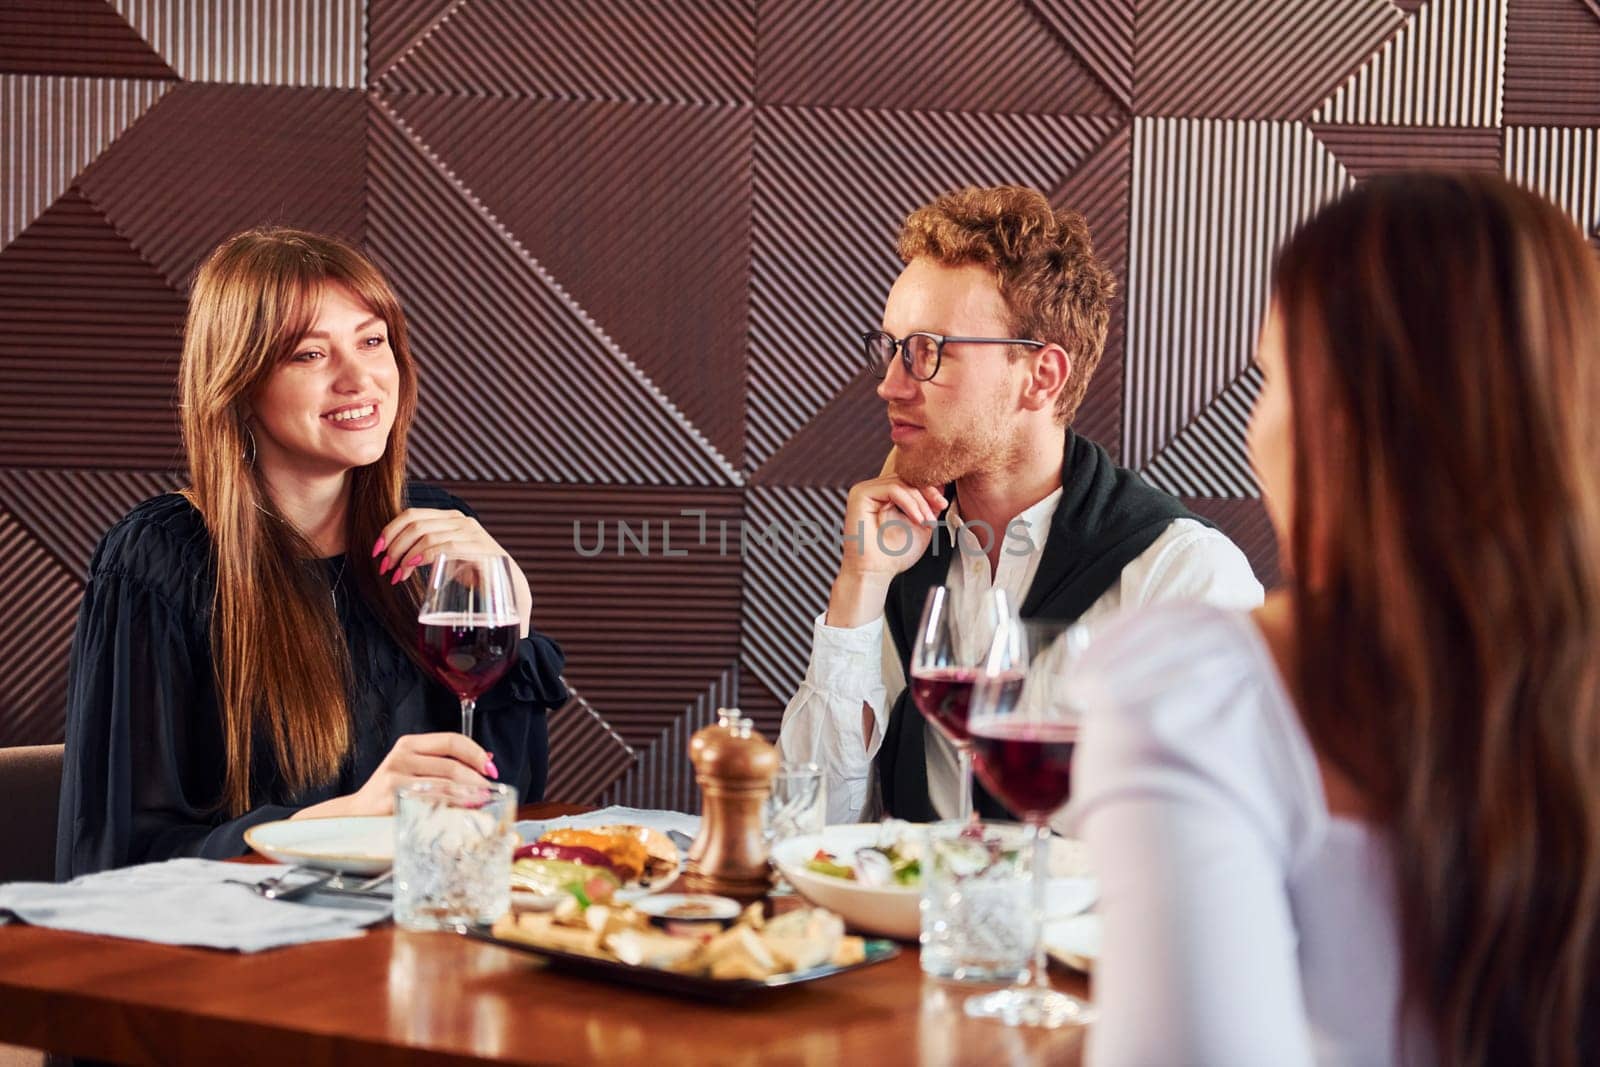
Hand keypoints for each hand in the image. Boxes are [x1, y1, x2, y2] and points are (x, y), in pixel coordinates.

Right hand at [295, 733, 497, 818]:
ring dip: (469, 795)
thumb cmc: (388, 794)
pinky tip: (462, 811)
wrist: (354, 816)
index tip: (491, 767)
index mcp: (409, 744)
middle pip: (452, 765)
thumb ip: (443, 764)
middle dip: (477, 779)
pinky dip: (451, 806)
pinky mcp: (393, 797)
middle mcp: (402, 755)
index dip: (476, 753)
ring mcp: (395, 776)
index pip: (452, 740)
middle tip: (490, 791)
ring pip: (444, 784)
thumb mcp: (412, 770)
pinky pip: (431, 801)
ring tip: (482, 802)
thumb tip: (487, 760)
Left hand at [373, 508, 532, 636]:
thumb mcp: (445, 557)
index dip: (389, 531)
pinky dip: (423, 557)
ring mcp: (471, 533)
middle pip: (415, 523)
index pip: (411, 515)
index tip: (376, 551)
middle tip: (384, 567)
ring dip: (404, 555)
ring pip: (426, 535)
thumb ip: (425, 549)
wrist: (507, 589)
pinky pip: (444, 546)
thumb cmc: (473, 574)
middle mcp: (460, 520)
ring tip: (397, 574)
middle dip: (393, 546)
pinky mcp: (478, 548)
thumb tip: (394, 555)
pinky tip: (411, 568)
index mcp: (449, 518)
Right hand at [826, 475, 945, 627]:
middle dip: (928, 492)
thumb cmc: (896, 553)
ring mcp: (865, 490)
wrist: (876, 572)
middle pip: (906, 477)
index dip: (930, 488)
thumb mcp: (921, 523)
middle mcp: (874, 490)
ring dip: (920, 501)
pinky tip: (917, 519)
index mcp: (885, 495)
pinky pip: (892, 489)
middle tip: (940, 508)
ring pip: (901, 482)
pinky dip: (909, 503)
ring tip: (928, 521)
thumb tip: (943, 485)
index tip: (943, 504)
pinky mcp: (860, 494)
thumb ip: (929, 504)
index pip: (910, 480)